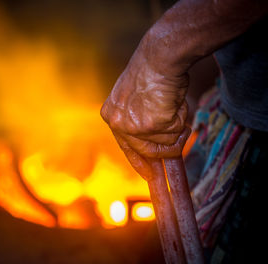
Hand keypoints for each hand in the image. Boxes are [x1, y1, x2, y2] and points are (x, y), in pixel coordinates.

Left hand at [100, 47, 190, 179]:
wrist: (159, 57)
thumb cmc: (152, 73)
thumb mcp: (137, 99)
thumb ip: (141, 122)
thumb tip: (160, 147)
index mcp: (112, 116)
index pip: (127, 147)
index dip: (140, 162)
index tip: (150, 176)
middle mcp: (118, 124)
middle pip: (148, 151)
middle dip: (168, 148)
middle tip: (182, 133)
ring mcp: (134, 126)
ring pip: (166, 142)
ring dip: (177, 126)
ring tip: (172, 102)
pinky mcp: (151, 124)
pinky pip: (176, 133)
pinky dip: (181, 118)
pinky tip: (174, 101)